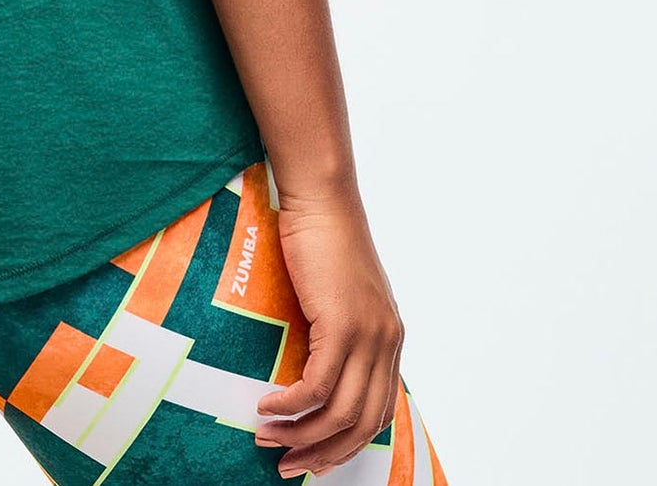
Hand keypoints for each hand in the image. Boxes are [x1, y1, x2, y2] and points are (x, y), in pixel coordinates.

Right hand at [252, 186, 404, 478]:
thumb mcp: (338, 291)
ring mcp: (368, 336)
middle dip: (324, 453)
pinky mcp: (342, 326)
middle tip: (288, 465)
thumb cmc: (321, 236)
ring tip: (268, 440)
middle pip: (363, 424)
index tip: (313, 457)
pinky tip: (266, 408)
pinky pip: (316, 387)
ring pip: (340, 413)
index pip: (378, 413)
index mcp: (389, 338)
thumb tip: (310, 363)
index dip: (346, 444)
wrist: (322, 198)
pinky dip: (290, 406)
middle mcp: (387, 342)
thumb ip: (337, 328)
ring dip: (301, 435)